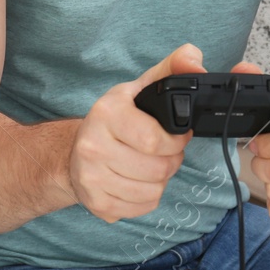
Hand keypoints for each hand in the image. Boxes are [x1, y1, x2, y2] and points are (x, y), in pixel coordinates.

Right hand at [70, 43, 203, 222]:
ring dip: (160, 180)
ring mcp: (92, 178)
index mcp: (106, 113)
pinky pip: (142, 207)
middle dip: (171, 160)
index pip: (154, 140)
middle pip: (158, 169)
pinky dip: (148, 197)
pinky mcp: (96, 203)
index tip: (177, 135)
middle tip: (164, 151)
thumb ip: (172, 69)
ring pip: (153, 191)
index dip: (175, 141)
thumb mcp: (140, 88)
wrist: (74, 153)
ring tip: (150, 164)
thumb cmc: (115, 118)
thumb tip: (195, 61)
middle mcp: (93, 146)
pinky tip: (137, 181)